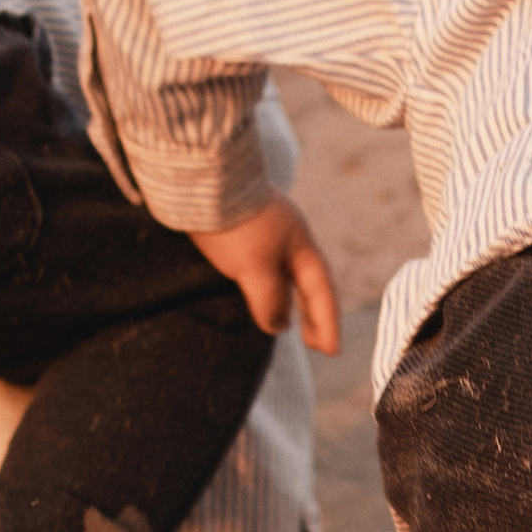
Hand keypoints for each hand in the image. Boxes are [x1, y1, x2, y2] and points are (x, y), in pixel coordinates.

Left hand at [191, 192, 340, 354]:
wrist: (200, 180)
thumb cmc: (233, 224)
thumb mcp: (255, 267)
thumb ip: (270, 299)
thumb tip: (278, 325)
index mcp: (299, 244)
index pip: (321, 290)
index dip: (327, 322)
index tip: (331, 351)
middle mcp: (287, 237)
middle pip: (306, 282)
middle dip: (312, 314)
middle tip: (314, 344)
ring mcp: (264, 232)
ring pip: (283, 274)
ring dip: (287, 301)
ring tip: (284, 324)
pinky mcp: (240, 229)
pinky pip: (262, 267)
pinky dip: (266, 287)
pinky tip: (255, 294)